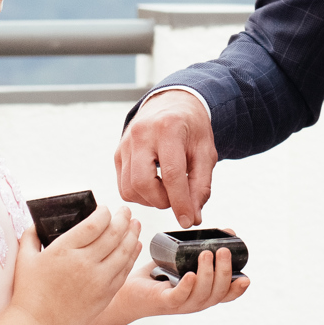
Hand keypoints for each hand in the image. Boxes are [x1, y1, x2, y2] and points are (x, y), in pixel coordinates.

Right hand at [9, 205, 140, 324]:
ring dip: (133, 234)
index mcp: (64, 250)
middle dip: (124, 218)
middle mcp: (85, 263)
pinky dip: (132, 256)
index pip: (95, 224)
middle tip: (126, 211)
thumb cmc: (28, 294)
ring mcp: (98, 280)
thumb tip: (37, 223)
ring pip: (124, 251)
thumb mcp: (25, 259)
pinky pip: (125, 271)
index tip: (105, 209)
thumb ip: (31, 236)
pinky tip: (135, 247)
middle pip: (114, 234)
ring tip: (136, 224)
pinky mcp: (105, 295)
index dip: (105, 212)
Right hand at [115, 91, 217, 226]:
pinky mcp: (117, 153)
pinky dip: (140, 194)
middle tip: (177, 197)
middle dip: (162, 201)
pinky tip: (154, 185)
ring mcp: (125, 143)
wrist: (172, 104)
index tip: (188, 220)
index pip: (172, 174)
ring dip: (150, 200)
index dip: (180, 203)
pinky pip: (124, 186)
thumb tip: (193, 217)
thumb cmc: (191, 127)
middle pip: (143, 183)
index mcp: (168, 129)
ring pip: (130, 188)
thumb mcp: (205, 152)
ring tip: (166, 189)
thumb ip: (201, 185)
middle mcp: (141, 134)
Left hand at [115, 243, 251, 323]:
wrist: (128, 289)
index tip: (246, 278)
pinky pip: (179, 297)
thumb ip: (202, 248)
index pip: (226, 295)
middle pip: (218, 292)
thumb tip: (228, 231)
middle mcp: (196, 301)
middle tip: (224, 251)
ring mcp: (181, 304)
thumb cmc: (158, 273)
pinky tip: (190, 275)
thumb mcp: (185, 260)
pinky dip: (187, 287)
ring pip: (202, 294)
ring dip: (208, 274)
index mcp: (203, 292)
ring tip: (207, 253)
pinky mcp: (163, 301)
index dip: (238, 289)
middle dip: (224, 272)